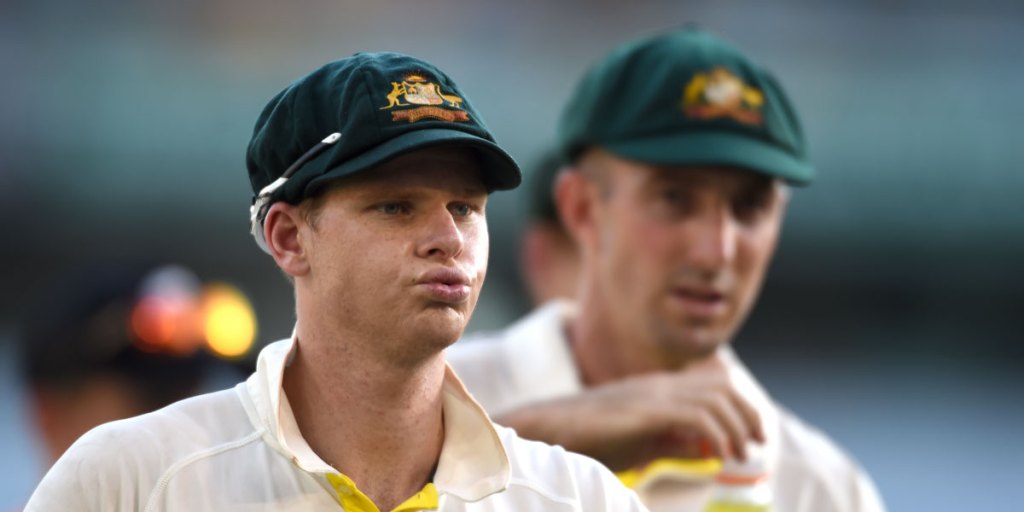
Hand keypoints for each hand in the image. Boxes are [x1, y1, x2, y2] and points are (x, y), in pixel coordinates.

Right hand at [494, 352, 763, 470]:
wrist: (549, 431)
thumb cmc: (589, 439)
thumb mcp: (642, 443)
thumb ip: (676, 443)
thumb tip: (710, 450)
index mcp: (659, 389)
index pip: (716, 384)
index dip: (742, 408)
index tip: (752, 438)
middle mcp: (661, 385)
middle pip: (724, 385)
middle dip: (749, 415)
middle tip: (758, 445)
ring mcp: (653, 394)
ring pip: (716, 397)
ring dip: (737, 426)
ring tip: (741, 455)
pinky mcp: (646, 411)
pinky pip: (697, 415)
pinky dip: (717, 435)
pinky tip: (718, 457)